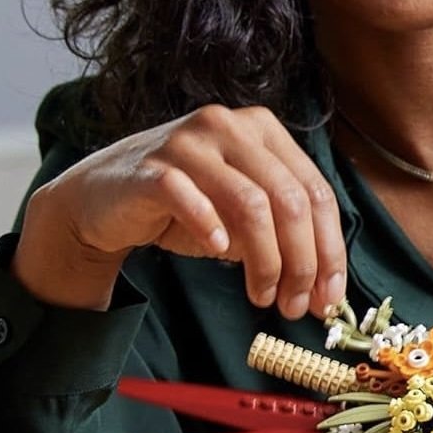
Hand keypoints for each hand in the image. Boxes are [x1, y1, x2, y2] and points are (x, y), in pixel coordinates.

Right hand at [13, 105, 345, 316]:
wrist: (102, 199)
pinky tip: (218, 253)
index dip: (330, 250)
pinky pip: (187, 197)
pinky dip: (210, 228)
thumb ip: (284, 238)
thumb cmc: (182, 207)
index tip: (330, 298)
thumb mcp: (243, 218)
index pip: (316, 192)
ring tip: (262, 296)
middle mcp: (230, 126)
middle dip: (302, 263)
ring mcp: (189, 142)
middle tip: (296, 306)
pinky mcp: (150, 167)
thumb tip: (323, 292)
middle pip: (290, 200)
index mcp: (264, 131)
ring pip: (250, 204)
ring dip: (265, 261)